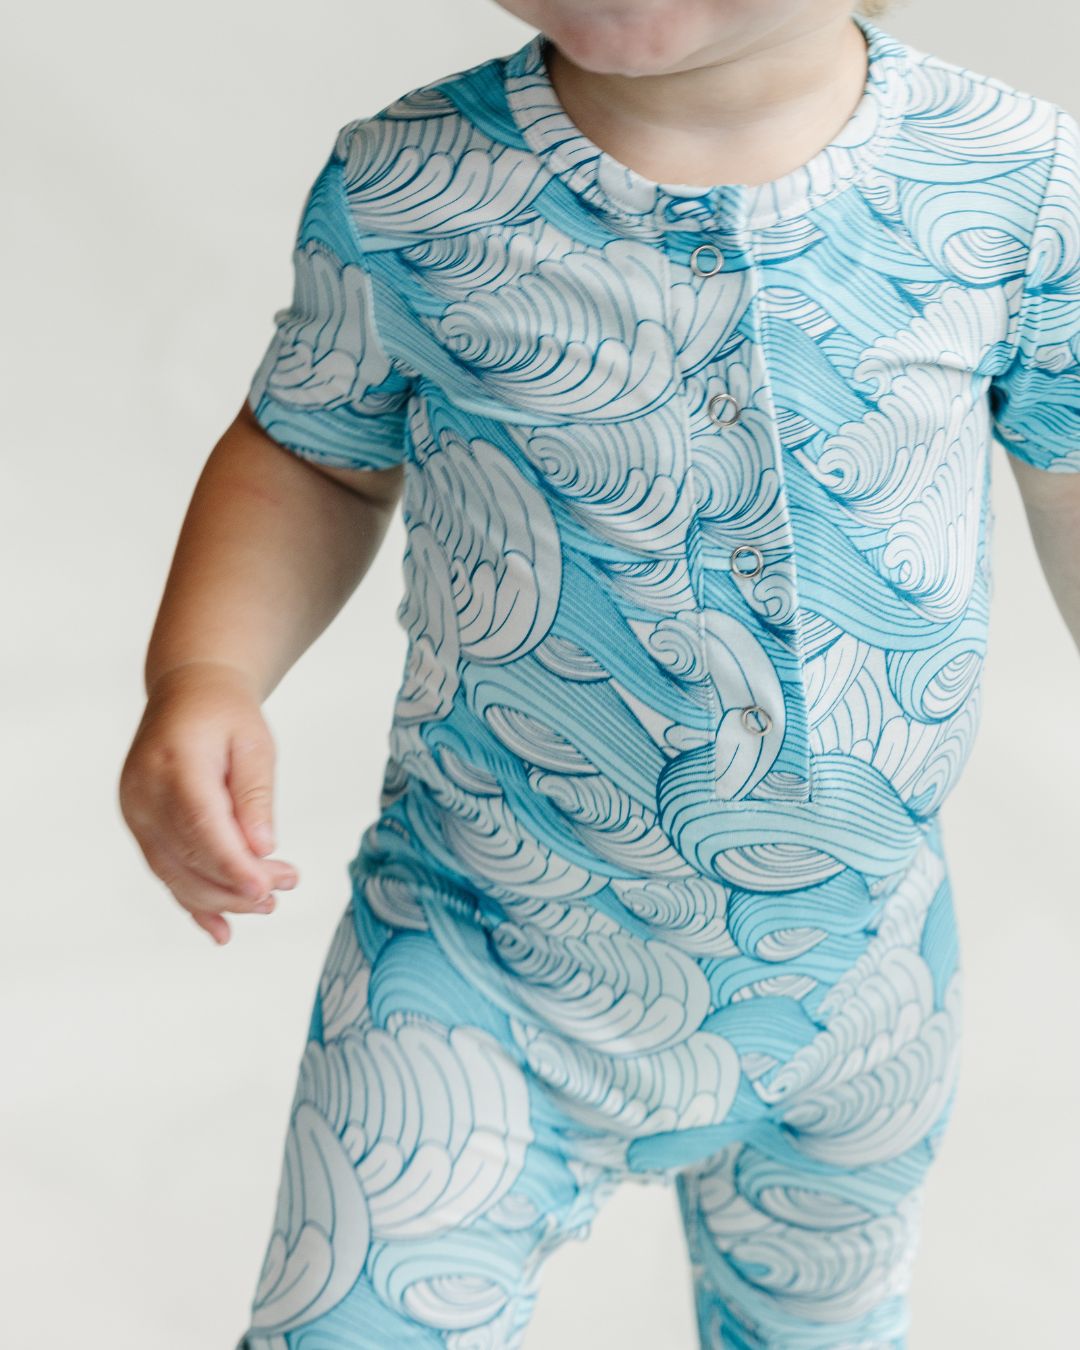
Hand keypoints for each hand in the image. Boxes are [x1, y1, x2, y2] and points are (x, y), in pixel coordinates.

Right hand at [118, 661, 299, 944]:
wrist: (186, 694)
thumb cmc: (226, 715)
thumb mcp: (255, 743)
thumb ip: (255, 794)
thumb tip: (263, 847)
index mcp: (174, 764)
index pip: (202, 827)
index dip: (233, 865)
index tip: (268, 887)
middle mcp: (144, 793)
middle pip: (189, 857)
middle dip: (238, 884)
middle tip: (287, 885)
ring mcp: (136, 812)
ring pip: (176, 873)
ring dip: (223, 898)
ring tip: (269, 904)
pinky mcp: (139, 826)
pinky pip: (165, 872)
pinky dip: (194, 903)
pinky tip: (221, 930)